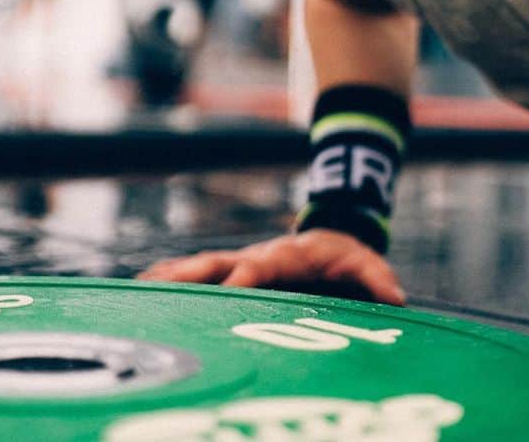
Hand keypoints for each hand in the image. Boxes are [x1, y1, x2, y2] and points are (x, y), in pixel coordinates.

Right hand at [137, 228, 406, 305]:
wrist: (334, 231)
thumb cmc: (347, 255)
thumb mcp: (365, 262)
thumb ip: (377, 278)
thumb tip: (394, 297)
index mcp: (282, 257)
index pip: (257, 270)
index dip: (241, 280)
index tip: (224, 289)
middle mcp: (254, 257)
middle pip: (214, 265)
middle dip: (187, 277)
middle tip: (155, 288)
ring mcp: (240, 262)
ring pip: (198, 269)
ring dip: (168, 279)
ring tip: (134, 290)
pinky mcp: (232, 270)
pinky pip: (197, 276)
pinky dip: (170, 282)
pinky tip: (144, 292)